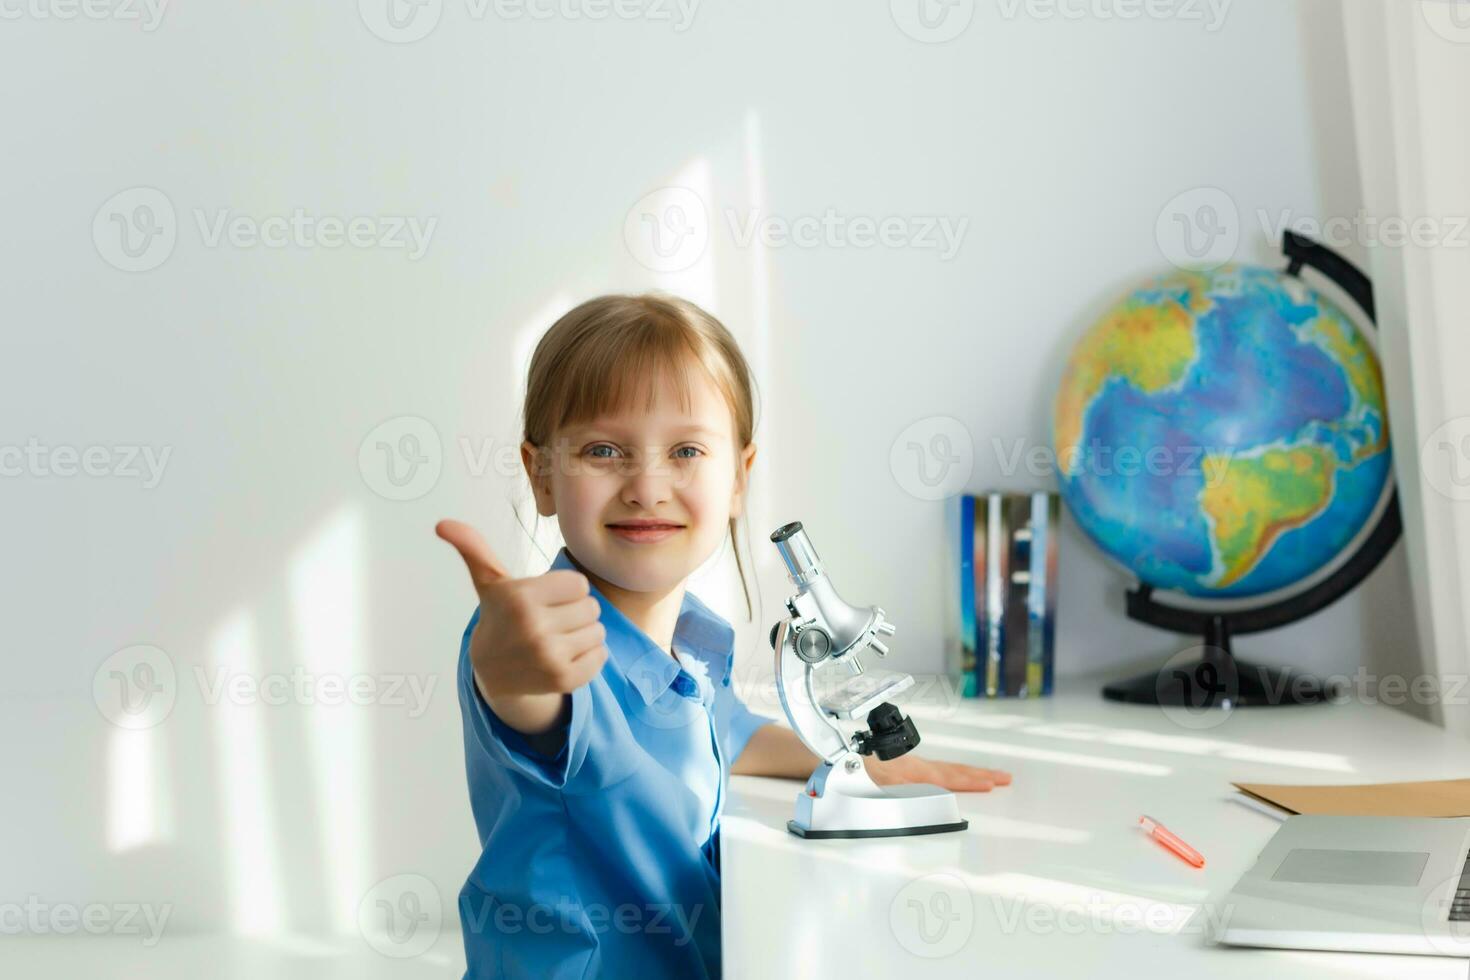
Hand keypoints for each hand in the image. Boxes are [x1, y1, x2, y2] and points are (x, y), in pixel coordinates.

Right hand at [435, 520, 607, 700]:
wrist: (493, 673)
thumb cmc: (500, 617)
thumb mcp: (489, 582)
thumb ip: (473, 548)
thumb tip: (442, 523)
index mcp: (520, 598)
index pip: (579, 584)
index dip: (566, 590)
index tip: (545, 600)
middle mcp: (534, 628)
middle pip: (592, 607)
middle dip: (575, 611)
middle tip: (550, 621)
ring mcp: (549, 657)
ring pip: (598, 631)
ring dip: (584, 634)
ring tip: (556, 638)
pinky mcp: (564, 679)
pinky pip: (601, 656)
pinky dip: (590, 656)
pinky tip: (564, 657)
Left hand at [864, 752, 1011, 792]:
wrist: (844, 761)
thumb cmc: (860, 776)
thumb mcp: (882, 789)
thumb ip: (909, 794)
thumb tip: (932, 798)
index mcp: (917, 773)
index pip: (951, 778)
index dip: (973, 782)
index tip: (993, 785)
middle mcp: (919, 767)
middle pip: (957, 771)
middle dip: (983, 775)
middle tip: (1005, 778)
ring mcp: (915, 765)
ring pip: (950, 768)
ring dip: (972, 772)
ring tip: (991, 776)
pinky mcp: (909, 767)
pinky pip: (940, 768)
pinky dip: (957, 771)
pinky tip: (960, 774)